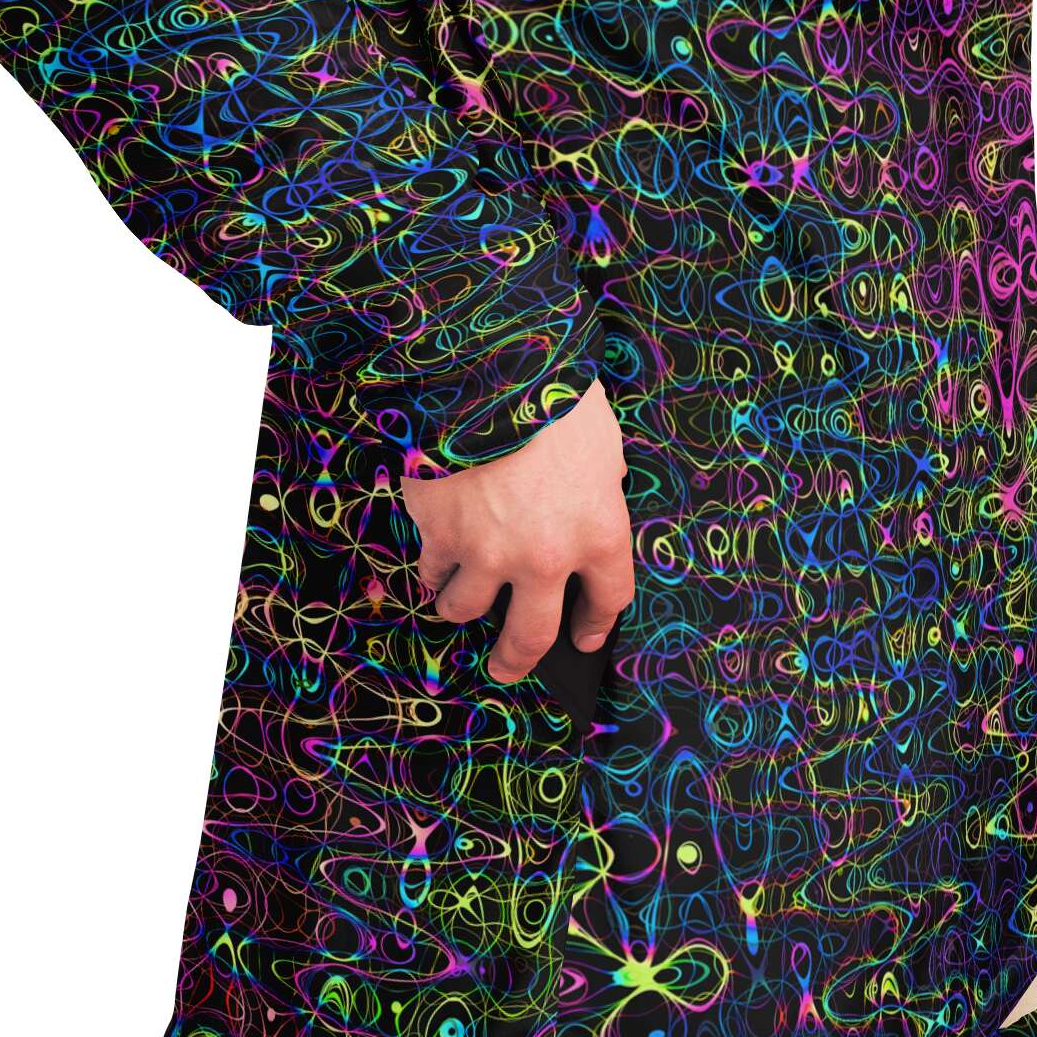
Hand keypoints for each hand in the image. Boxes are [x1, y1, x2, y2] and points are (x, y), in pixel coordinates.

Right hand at [399, 379, 633, 683]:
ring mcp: (487, 553)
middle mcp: (546, 558)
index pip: (608, 597)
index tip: (584, 637)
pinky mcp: (438, 534)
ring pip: (466, 608)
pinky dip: (430, 565)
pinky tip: (431, 556)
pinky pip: (429, 567)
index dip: (595, 623)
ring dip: (458, 608)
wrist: (487, 367)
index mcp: (599, 532)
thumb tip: (597, 490)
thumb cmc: (552, 393)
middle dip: (516, 659)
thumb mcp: (600, 440)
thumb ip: (599, 481)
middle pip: (532, 635)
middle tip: (505, 669)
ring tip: (452, 601)